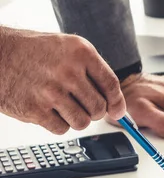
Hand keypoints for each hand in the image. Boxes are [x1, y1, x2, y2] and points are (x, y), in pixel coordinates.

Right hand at [0, 27, 125, 133]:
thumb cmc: (33, 52)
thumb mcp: (68, 49)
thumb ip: (93, 71)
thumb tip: (115, 104)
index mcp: (81, 52)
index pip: (111, 84)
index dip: (117, 102)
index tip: (117, 111)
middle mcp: (68, 71)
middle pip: (99, 107)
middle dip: (94, 111)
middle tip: (82, 105)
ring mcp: (51, 92)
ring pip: (82, 122)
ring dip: (77, 119)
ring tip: (64, 107)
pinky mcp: (35, 110)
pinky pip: (61, 129)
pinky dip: (58, 124)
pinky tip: (48, 110)